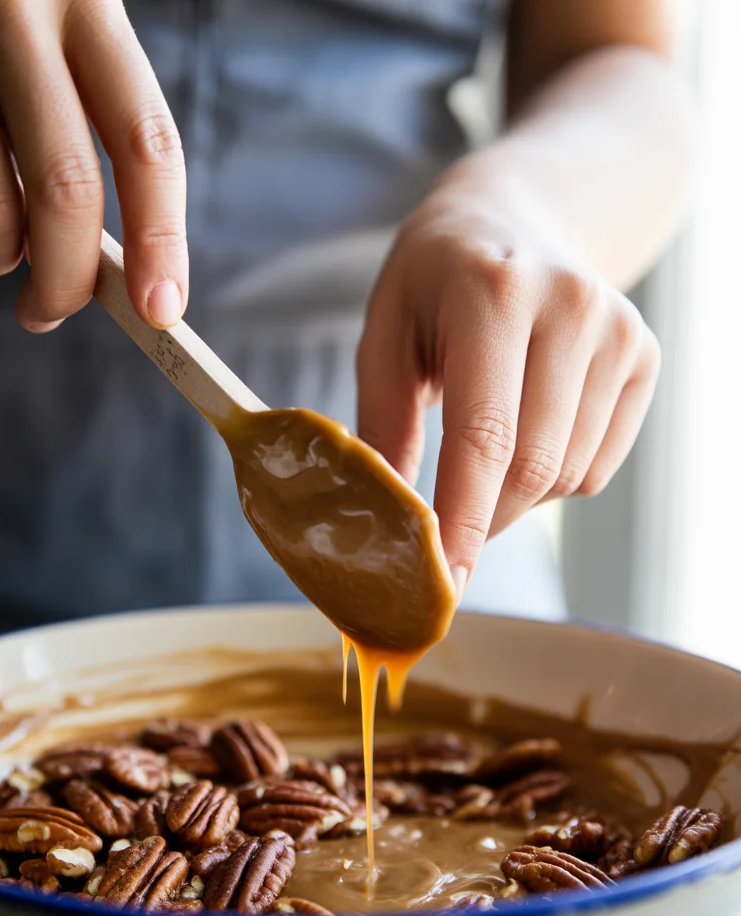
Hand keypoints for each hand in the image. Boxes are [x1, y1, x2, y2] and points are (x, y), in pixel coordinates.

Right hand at [0, 0, 186, 330]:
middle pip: (64, 193)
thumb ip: (82, 120)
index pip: (146, 144)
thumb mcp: (57, 21)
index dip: (161, 242)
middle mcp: (10, 10)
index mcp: (84, 1)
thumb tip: (84, 258)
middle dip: (67, 282)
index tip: (160, 307)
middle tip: (50, 308)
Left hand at [357, 167, 659, 598]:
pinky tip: (528, 426)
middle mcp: (570, 304)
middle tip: (445, 531)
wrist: (512, 221)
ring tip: (483, 446)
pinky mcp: (643, 356)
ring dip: (517, 495)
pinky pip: (598, 467)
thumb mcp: (384, 338)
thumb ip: (381, 428)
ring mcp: (618, 329)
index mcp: (492, 293)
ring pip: (568, 475)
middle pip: (533, 467)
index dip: (463, 521)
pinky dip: (555, 475)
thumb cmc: (432, 288)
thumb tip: (389, 524)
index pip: (483, 436)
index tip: (443, 584)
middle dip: (485, 519)